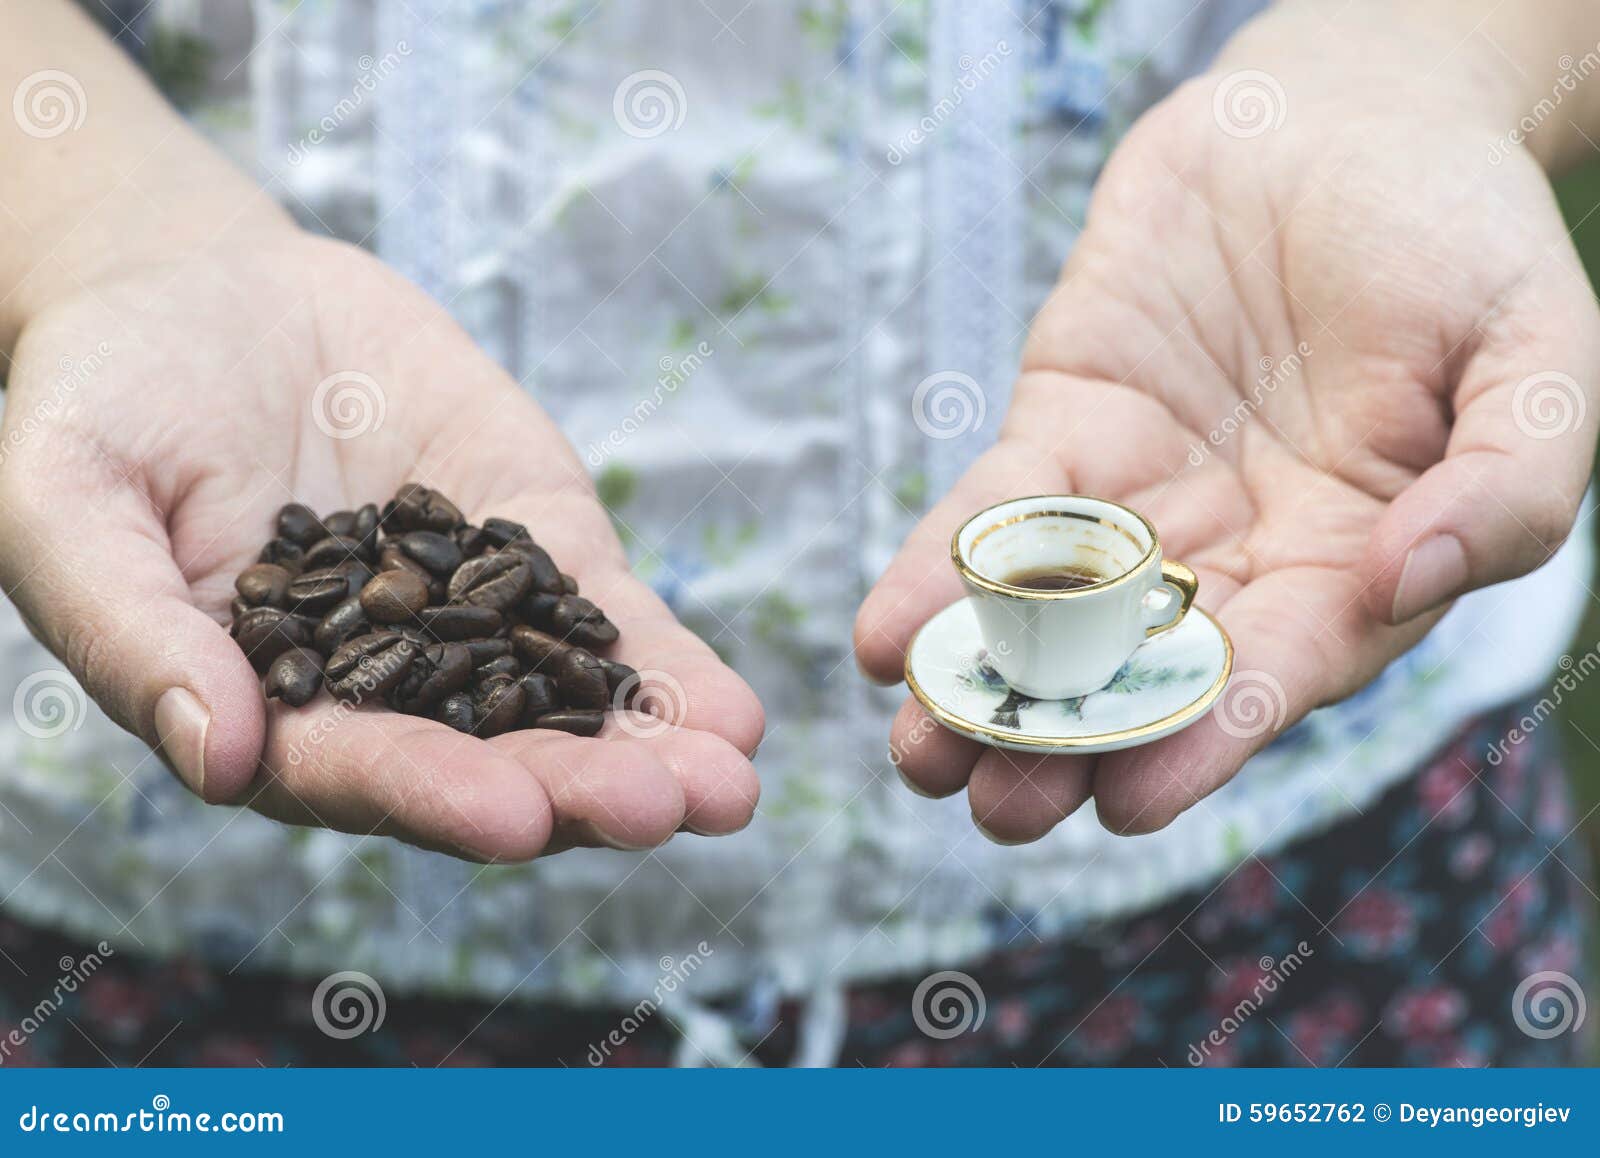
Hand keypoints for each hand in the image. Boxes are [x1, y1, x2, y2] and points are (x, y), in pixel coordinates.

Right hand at [0, 232, 762, 858]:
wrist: (205, 295)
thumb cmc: (105, 404)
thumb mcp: (64, 500)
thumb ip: (129, 629)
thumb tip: (219, 758)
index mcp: (268, 710)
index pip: (354, 771)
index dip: (431, 795)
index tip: (515, 818)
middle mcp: (383, 690)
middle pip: (489, 761)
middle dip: (582, 790)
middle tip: (672, 809)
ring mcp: (472, 621)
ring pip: (568, 705)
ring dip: (653, 748)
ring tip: (731, 782)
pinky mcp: (537, 546)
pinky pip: (609, 615)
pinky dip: (666, 661)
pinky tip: (733, 711)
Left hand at [856, 66, 1598, 840]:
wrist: (1346, 120)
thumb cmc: (1461, 237)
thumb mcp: (1535, 351)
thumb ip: (1507, 481)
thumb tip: (1406, 579)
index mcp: (1354, 568)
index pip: (1276, 674)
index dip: (1205, 737)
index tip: (1131, 801)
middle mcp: (1240, 558)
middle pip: (1142, 675)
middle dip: (1065, 745)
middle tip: (993, 810)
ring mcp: (1144, 502)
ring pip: (1052, 618)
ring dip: (981, 689)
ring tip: (918, 753)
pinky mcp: (1064, 434)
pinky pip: (995, 515)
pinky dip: (937, 569)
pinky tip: (883, 635)